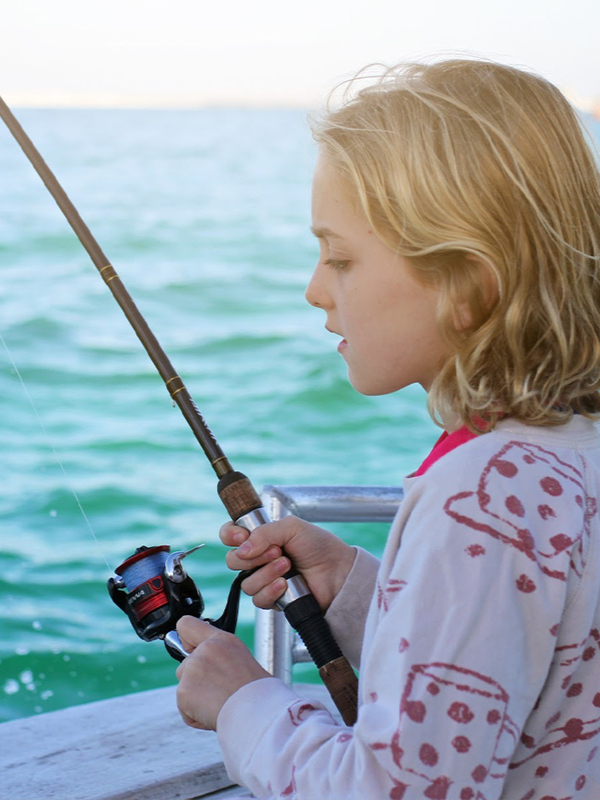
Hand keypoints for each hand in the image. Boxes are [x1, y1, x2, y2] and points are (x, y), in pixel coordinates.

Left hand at [175, 616, 269, 730]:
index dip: (185, 639)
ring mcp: (192, 669)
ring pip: (184, 686)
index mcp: (222, 640)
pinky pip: (183, 707)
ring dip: (195, 698)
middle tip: (218, 690)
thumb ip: (221, 658)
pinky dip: (194, 715)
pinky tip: (213, 713)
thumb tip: (211, 667)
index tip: (189, 648)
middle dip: (195, 679)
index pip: (187, 625)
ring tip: (219, 703)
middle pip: (185, 663)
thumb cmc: (257, 692)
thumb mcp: (242, 661)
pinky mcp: (184, 691)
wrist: (258, 712)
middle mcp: (205, 650)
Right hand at [220, 516, 355, 612]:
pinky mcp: (273, 599)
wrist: (338, 572)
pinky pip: (258, 599)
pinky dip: (270, 590)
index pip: (230, 535)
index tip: (241, 536)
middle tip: (277, 551)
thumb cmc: (318, 546)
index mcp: (261, 538)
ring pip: (246, 582)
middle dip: (254, 557)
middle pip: (233, 561)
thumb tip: (241, 549)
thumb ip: (263, 533)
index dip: (230, 535)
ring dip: (266, 573)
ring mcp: (265, 580)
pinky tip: (285, 584)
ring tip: (288, 566)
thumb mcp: (291, 527)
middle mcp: (259, 559)